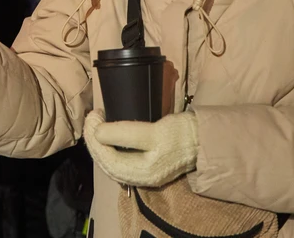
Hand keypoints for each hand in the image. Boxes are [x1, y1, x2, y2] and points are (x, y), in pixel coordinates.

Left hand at [83, 109, 198, 187]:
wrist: (203, 139)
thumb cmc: (181, 133)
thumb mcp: (154, 131)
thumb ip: (126, 133)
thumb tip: (98, 132)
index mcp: (143, 172)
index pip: (108, 159)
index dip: (95, 137)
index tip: (93, 115)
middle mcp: (140, 178)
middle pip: (107, 163)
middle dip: (94, 140)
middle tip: (91, 117)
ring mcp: (142, 174)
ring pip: (111, 163)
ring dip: (99, 144)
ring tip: (94, 125)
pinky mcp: (144, 167)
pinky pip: (119, 161)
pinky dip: (108, 148)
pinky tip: (104, 136)